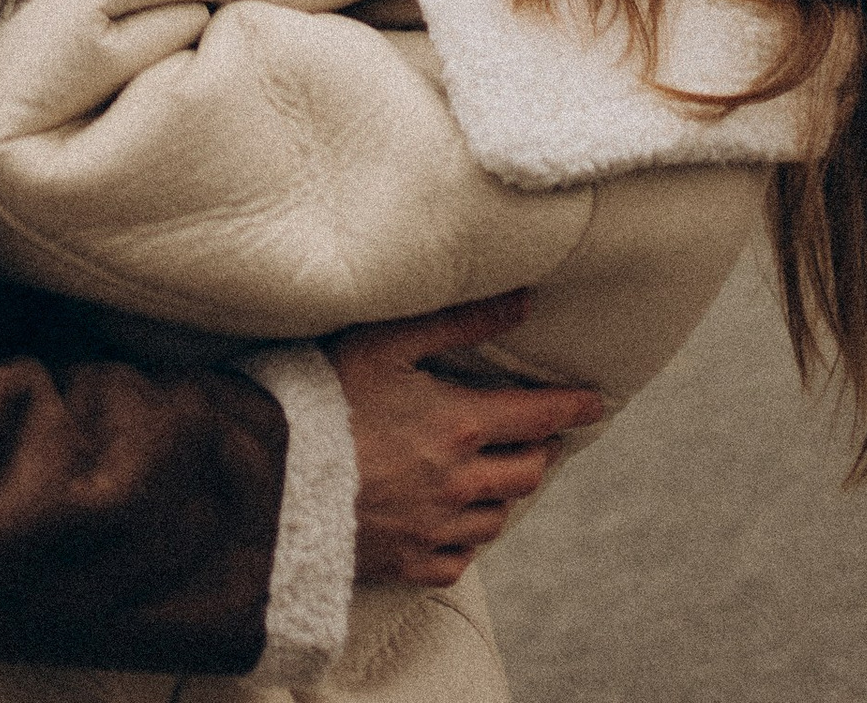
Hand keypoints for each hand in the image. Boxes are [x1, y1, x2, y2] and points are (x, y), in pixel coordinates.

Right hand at [331, 302, 604, 587]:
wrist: (271, 478)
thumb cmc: (326, 397)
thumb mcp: (387, 342)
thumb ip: (458, 321)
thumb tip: (523, 301)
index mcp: (460, 426)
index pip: (539, 417)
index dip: (572, 407)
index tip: (595, 402)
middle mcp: (460, 484)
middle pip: (528, 472)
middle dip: (540, 449)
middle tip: (538, 434)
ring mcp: (436, 530)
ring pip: (499, 517)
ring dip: (505, 492)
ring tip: (496, 472)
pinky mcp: (409, 564)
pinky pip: (461, 559)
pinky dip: (467, 538)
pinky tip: (456, 521)